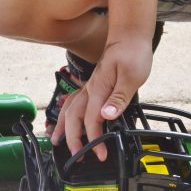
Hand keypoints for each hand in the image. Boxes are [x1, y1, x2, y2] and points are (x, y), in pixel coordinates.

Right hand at [52, 35, 153, 159]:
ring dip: (63, 125)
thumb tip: (106, 116)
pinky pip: (73, 100)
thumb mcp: (132, 76)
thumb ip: (118, 98)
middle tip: (76, 156)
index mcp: (99, 88)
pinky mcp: (93, 83)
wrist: (130, 34)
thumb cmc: (133, 53)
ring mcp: (89, 85)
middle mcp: (90, 88)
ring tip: (57, 140)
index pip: (92, 120)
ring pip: (69, 108)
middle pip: (74, 117)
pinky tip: (65, 116)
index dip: (94, 139)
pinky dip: (66, 111)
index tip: (99, 154)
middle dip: (72, 138)